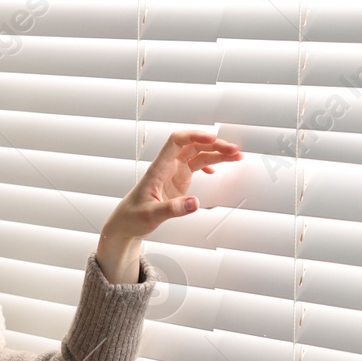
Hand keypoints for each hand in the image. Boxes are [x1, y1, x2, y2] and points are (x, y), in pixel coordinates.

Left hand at [103, 129, 242, 240]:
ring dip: (217, 153)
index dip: (195, 135)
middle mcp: (168, 166)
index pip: (176, 141)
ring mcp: (174, 172)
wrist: (125, 224)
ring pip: (198, 154)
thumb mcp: (151, 215)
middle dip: (214, 145)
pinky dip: (209, 164)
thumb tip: (194, 203)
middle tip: (234, 151)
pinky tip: (218, 168)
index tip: (212, 139)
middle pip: (193, 145)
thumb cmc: (132, 217)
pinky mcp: (179, 180)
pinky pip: (196, 165)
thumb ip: (173, 209)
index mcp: (158, 168)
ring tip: (235, 156)